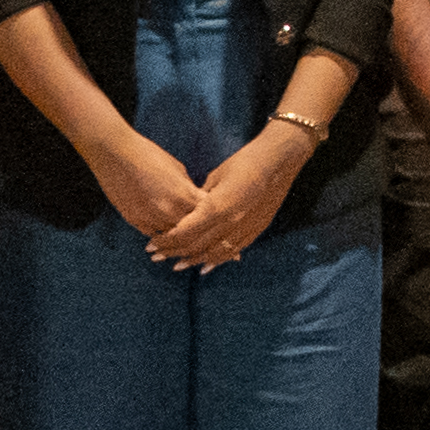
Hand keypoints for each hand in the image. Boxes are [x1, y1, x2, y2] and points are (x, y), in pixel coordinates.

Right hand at [91, 127, 200, 245]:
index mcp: (184, 194)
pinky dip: (160, 236)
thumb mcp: (177, 168)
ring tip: (181, 236)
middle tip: (199, 233)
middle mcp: (169, 209)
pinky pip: (153, 235)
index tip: (211, 217)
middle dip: (195, 231)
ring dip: (177, 237)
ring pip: (172, 238)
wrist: (115, 153)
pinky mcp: (135, 220)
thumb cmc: (148, 155)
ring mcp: (151, 217)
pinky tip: (162, 232)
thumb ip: (188, 188)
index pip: (207, 216)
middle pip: (191, 232)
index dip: (210, 217)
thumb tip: (197, 200)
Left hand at [150, 119, 316, 270]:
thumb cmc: (242, 163)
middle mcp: (229, 223)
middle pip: (196, 245)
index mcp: (216, 207)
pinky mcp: (255, 231)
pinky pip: (232, 252)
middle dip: (173, 252)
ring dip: (193, 260)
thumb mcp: (215, 178)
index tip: (152, 244)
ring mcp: (244, 229)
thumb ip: (201, 200)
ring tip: (176, 265)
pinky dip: (216, 261)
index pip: (184, 232)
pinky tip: (205, 267)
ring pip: (213, 253)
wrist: (277, 163)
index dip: (166, 241)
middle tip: (156, 256)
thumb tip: (188, 213)